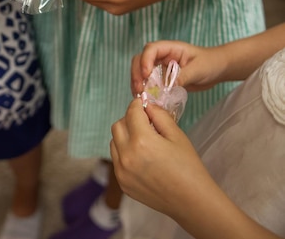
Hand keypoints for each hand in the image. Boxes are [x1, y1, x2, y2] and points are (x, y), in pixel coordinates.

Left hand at [110, 98, 214, 217]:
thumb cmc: (189, 168)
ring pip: (114, 142)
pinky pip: (116, 159)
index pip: (131, 113)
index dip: (137, 105)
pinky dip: (124, 152)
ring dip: (124, 136)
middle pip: (118, 125)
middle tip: (144, 122)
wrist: (192, 201)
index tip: (143, 104)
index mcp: (142, 141)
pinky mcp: (122, 182)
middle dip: (129, 119)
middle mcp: (127, 155)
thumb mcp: (177, 136)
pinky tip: (141, 157)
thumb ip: (160, 116)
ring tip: (143, 141)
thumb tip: (147, 105)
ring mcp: (121, 171)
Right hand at [130, 40, 225, 94]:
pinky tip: (145, 98)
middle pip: (140, 60)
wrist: (217, 69)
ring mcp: (160, 66)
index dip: (145, 61)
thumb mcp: (199, 69)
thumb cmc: (210, 63)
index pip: (151, 49)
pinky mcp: (162, 77)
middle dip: (136, 74)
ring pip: (141, 71)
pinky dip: (144, 89)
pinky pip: (149, 82)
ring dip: (137, 83)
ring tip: (139, 96)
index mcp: (170, 48)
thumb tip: (167, 86)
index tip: (145, 75)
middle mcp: (162, 56)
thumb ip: (183, 76)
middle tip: (139, 90)